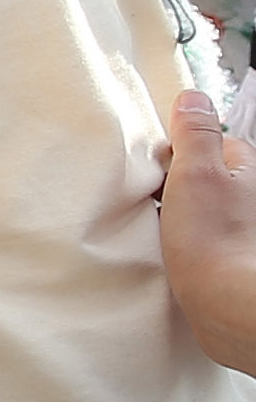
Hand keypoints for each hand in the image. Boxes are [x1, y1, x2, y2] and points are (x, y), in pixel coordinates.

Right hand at [161, 86, 255, 373]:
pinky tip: (170, 249)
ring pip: (199, 205)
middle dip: (175, 183)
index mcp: (246, 168)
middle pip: (203, 174)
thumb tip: (193, 97)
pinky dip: (181, 239)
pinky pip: (197, 234)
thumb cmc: (215, 241)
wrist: (227, 304)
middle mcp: (249, 195)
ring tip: (160, 227)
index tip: (157, 168)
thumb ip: (195, 133)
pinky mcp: (228, 255)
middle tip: (155, 199)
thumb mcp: (196, 173)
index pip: (209, 142)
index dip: (177, 152)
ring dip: (177, 213)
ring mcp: (240, 226)